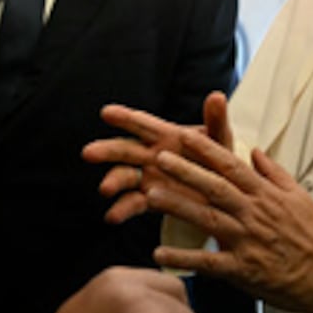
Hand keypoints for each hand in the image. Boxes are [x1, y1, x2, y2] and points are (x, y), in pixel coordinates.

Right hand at [83, 90, 231, 223]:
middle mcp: (152, 154)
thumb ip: (216, 121)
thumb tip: (217, 95)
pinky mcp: (151, 200)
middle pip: (126, 149)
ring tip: (105, 189)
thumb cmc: (220, 159)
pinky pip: (133, 203)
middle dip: (108, 150)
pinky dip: (123, 208)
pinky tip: (113, 216)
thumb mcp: (221, 140)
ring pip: (125, 176)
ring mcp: (149, 177)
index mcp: (167, 134)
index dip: (126, 118)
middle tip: (88, 153)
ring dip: (113, 180)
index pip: (143, 123)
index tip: (106, 112)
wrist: (224, 191)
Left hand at [148, 126, 312, 312]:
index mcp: (264, 194)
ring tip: (152, 196)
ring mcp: (247, 241)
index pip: (231, 165)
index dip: (207, 149)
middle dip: (186, 171)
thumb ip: (273, 172)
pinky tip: (161, 253)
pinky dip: (184, 257)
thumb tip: (255, 150)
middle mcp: (253, 214)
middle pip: (214, 187)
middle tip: (160, 158)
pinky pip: (208, 262)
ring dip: (178, 206)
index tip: (185, 136)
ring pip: (207, 219)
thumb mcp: (298, 195)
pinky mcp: (242, 269)